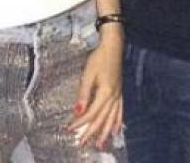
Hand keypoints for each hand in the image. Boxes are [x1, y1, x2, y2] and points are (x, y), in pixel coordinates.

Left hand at [67, 29, 123, 148]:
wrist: (113, 46)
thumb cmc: (99, 58)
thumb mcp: (88, 74)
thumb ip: (83, 94)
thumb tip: (77, 111)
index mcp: (105, 94)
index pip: (91, 113)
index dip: (80, 122)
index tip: (69, 129)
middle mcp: (113, 97)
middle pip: (101, 119)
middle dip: (91, 132)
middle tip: (82, 144)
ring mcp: (118, 96)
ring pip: (112, 118)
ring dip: (105, 132)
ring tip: (100, 143)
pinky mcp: (120, 92)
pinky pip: (120, 112)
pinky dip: (118, 122)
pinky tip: (117, 129)